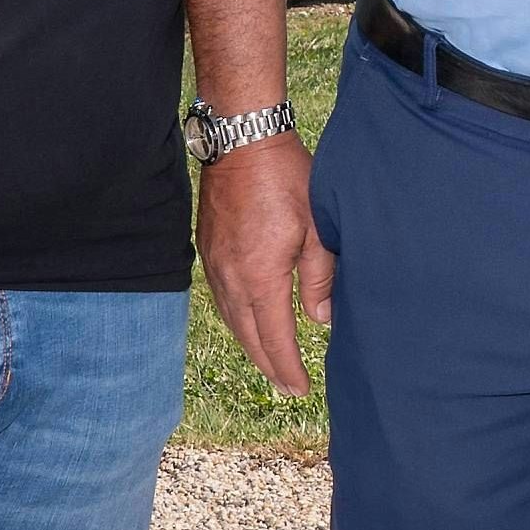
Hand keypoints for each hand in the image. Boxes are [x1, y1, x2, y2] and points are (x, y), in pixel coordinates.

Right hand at [197, 137, 333, 396]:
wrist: (243, 140)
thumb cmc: (287, 178)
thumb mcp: (317, 227)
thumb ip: (320, 277)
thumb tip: (321, 319)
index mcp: (260, 276)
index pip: (275, 336)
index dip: (288, 367)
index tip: (300, 389)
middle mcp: (231, 277)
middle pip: (249, 336)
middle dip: (269, 365)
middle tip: (288, 387)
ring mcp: (215, 264)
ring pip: (232, 320)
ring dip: (252, 346)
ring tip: (271, 363)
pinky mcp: (208, 251)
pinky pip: (221, 299)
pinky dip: (237, 321)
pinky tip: (248, 323)